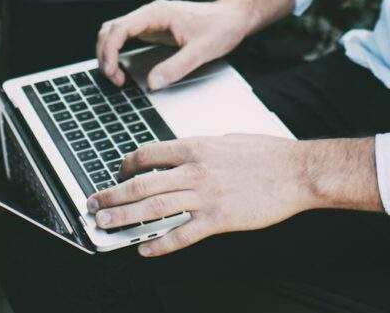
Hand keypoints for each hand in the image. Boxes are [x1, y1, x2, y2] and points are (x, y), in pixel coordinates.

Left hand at [86, 134, 312, 254]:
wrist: (296, 172)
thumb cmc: (266, 154)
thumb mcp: (225, 140)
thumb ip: (199, 149)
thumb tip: (180, 155)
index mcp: (195, 147)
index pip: (147, 155)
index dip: (126, 165)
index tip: (117, 172)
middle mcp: (194, 170)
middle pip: (141, 184)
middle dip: (112, 195)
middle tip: (94, 204)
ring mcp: (205, 196)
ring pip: (154, 209)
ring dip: (125, 218)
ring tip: (105, 225)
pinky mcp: (218, 219)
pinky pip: (181, 234)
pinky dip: (159, 243)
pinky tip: (144, 249)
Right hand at [95, 0, 250, 89]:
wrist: (233, 17)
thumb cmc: (220, 27)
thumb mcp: (201, 51)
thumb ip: (176, 67)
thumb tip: (153, 83)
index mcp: (157, 13)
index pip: (120, 28)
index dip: (110, 51)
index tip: (112, 71)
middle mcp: (150, 14)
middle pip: (111, 29)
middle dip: (105, 54)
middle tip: (114, 80)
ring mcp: (150, 20)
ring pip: (115, 32)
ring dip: (109, 52)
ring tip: (116, 76)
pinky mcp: (154, 28)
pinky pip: (126, 37)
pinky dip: (117, 51)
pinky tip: (122, 67)